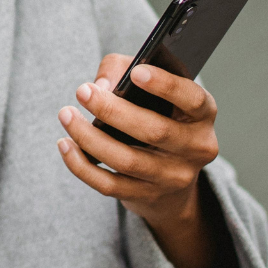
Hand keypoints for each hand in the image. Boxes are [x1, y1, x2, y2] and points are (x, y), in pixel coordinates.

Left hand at [56, 54, 219, 267]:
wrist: (170, 172)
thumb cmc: (156, 112)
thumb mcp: (151, 86)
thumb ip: (124, 70)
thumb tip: (101, 86)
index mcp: (202, 115)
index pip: (193, 99)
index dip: (166, 86)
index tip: (136, 72)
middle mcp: (196, 148)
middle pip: (154, 132)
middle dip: (113, 110)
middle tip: (82, 91)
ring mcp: (173, 178)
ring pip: (127, 160)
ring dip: (89, 137)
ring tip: (66, 114)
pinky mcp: (147, 197)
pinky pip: (109, 185)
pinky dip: (82, 165)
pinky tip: (65, 144)